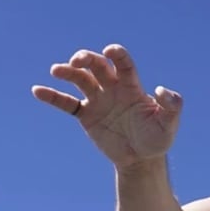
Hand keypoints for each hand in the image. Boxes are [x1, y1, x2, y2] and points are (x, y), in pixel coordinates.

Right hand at [31, 44, 181, 169]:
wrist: (141, 159)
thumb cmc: (157, 139)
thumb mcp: (169, 124)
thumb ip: (171, 106)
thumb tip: (161, 89)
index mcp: (132, 86)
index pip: (123, 64)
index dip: (116, 54)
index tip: (109, 51)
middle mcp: (112, 88)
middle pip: (97, 65)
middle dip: (86, 58)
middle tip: (77, 61)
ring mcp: (97, 100)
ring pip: (80, 80)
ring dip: (68, 72)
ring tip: (57, 70)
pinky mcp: (86, 115)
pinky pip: (66, 103)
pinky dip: (52, 96)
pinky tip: (37, 90)